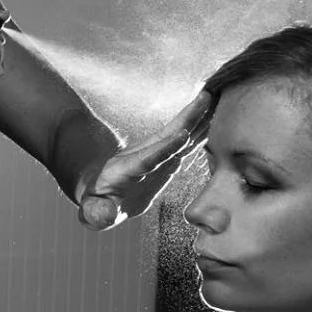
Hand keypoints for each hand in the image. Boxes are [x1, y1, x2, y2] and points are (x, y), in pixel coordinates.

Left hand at [77, 89, 213, 229]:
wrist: (99, 191)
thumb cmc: (96, 205)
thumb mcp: (92, 212)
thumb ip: (97, 214)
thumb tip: (104, 215)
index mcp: (126, 170)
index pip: (147, 159)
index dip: (164, 148)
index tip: (182, 135)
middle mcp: (143, 156)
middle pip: (168, 135)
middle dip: (187, 117)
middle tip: (207, 96)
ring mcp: (156, 156)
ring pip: (181, 133)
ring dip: (199, 117)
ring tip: (219, 97)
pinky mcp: (167, 159)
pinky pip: (187, 142)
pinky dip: (202, 130)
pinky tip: (217, 119)